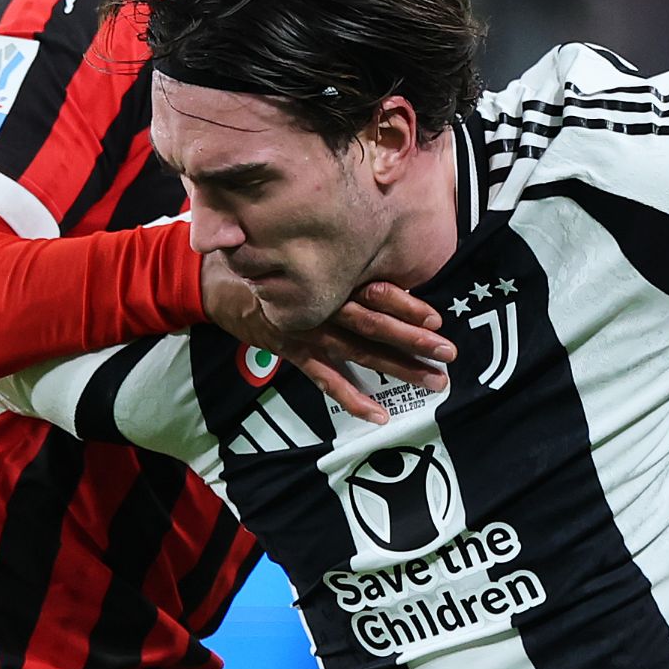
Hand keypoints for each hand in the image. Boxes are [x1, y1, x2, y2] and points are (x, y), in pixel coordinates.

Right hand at [203, 260, 448, 423]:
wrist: (220, 281)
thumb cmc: (273, 262)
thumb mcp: (307, 252)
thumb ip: (341, 259)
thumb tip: (384, 260)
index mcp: (331, 278)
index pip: (374, 291)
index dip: (405, 304)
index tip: (435, 317)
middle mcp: (323, 305)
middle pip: (375, 325)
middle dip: (414, 340)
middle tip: (448, 354)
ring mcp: (308, 331)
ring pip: (359, 353)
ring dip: (397, 368)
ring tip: (433, 382)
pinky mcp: (294, 352)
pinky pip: (326, 379)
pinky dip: (352, 398)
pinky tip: (379, 415)